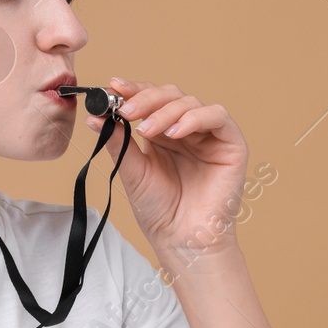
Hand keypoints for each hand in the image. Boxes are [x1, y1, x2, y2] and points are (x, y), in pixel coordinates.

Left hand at [85, 77, 248, 268]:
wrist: (181, 240)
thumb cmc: (159, 211)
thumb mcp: (132, 171)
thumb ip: (119, 141)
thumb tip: (96, 116)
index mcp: (163, 133)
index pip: (150, 99)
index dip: (133, 90)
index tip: (111, 87)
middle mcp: (186, 130)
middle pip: (169, 95)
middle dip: (145, 98)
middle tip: (124, 110)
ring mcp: (209, 135)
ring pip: (190, 102)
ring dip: (164, 111)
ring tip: (146, 130)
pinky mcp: (231, 143)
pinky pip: (217, 117)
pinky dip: (194, 119)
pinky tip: (174, 133)